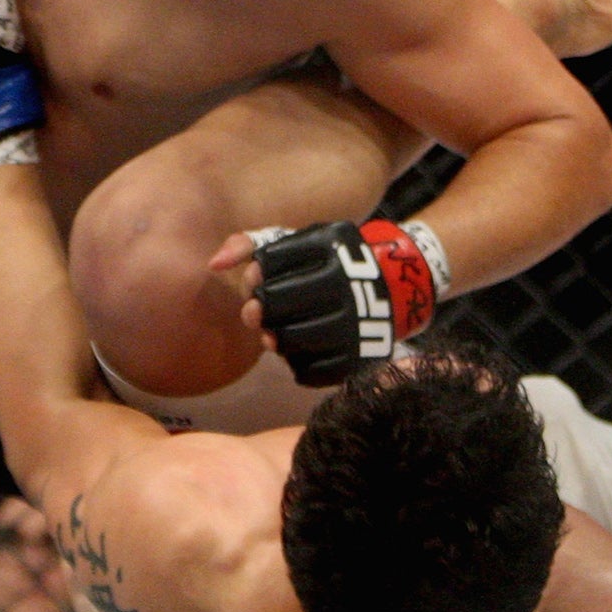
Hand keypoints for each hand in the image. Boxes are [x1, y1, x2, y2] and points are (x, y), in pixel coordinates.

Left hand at [217, 220, 440, 386]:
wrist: (398, 285)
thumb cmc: (333, 261)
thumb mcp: (301, 240)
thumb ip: (251, 244)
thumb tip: (213, 264)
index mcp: (331, 248)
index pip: (271, 264)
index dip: (256, 275)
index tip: (259, 279)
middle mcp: (346, 285)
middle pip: (276, 305)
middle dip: (260, 309)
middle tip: (261, 310)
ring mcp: (356, 324)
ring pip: (289, 340)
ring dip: (274, 337)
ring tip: (278, 329)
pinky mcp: (360, 356)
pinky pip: (308, 370)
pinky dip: (295, 362)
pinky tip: (299, 348)